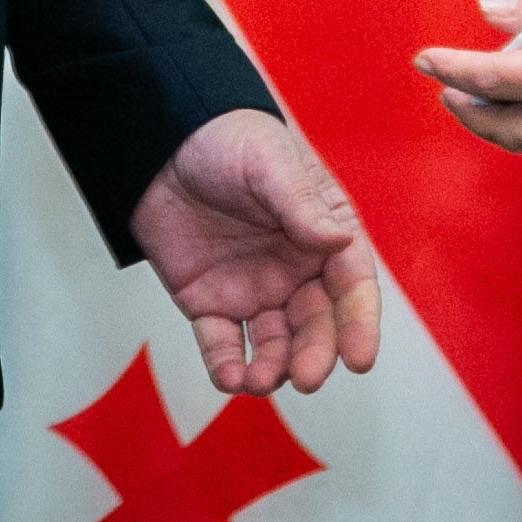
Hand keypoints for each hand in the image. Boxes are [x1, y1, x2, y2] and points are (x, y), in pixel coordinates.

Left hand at [129, 111, 383, 395]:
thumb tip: (339, 241)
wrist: (161, 142)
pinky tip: (230, 377)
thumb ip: (300, 204)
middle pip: (316, 324)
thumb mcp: (269, 162)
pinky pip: (222, 344)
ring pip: (274, 344)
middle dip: (314, 354)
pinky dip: (227, 366)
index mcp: (324, 234)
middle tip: (306, 377)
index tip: (359, 358)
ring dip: (272, 369)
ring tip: (260, 381)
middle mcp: (297, 270)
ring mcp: (255, 291)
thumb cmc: (229, 140)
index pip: (352, 284)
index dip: (359, 323)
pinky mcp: (211, 304)